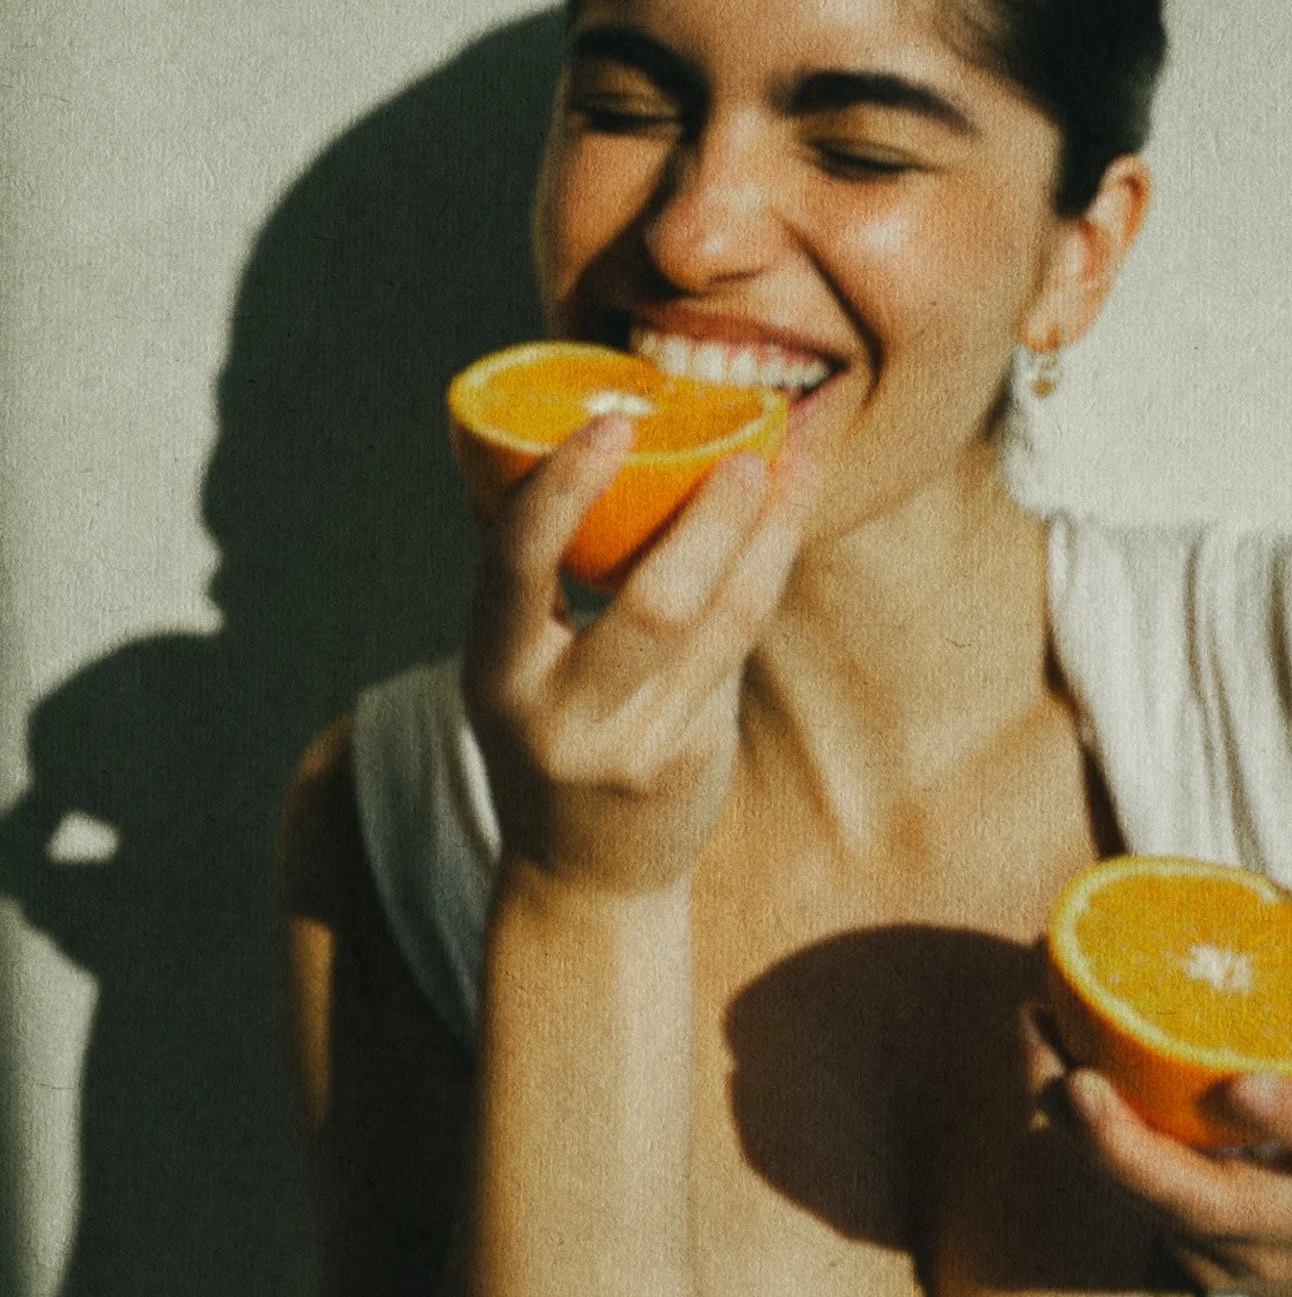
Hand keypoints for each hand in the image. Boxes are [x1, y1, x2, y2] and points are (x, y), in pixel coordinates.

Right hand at [461, 414, 816, 900]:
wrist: (581, 874)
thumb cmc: (550, 730)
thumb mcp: (514, 664)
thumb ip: (537, 576)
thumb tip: (558, 444)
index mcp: (495, 671)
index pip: (518, 565)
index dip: (563, 488)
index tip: (614, 422)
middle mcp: (558, 715)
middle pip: (651, 602)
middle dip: (709, 518)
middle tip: (746, 452)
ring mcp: (632, 744)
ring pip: (720, 624)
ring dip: (764, 538)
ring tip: (792, 471)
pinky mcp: (691, 759)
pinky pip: (737, 649)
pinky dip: (764, 577)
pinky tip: (784, 526)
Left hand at [1022, 862, 1291, 1296]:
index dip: (1290, 1118)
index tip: (1238, 1085)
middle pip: (1213, 1206)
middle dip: (1135, 1154)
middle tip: (1077, 1083)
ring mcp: (1247, 1253)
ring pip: (1152, 1207)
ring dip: (1085, 1136)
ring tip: (1037, 1044)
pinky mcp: (1200, 1261)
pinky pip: (1132, 1204)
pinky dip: (1085, 1142)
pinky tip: (1046, 1065)